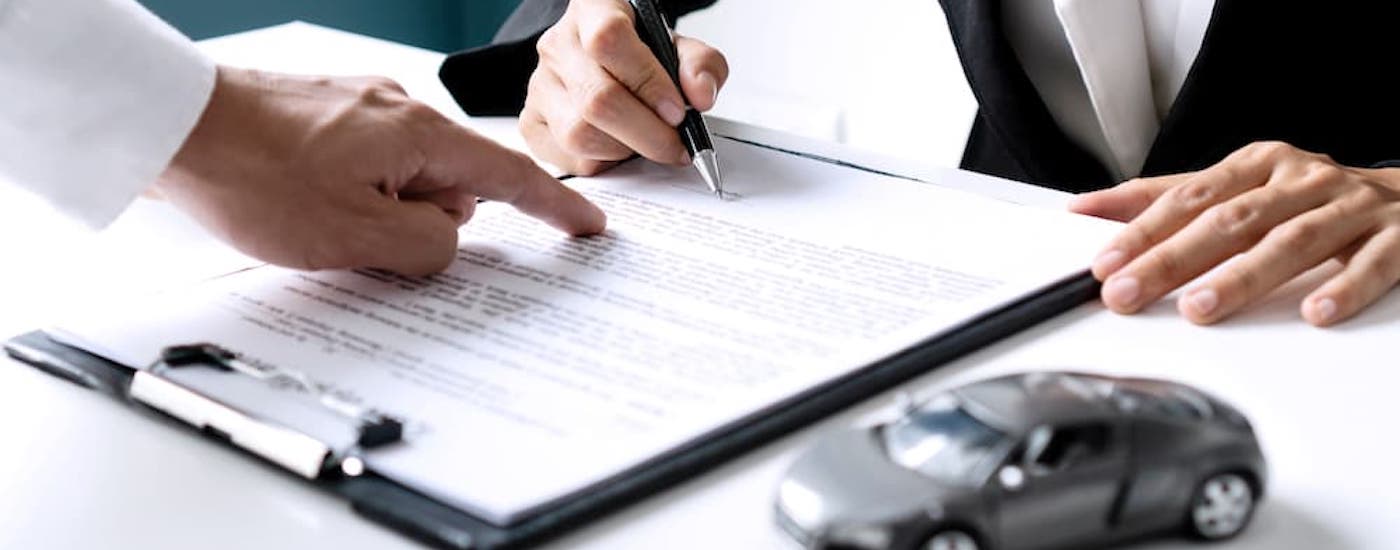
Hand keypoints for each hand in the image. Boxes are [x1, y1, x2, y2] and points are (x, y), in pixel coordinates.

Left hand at [157, 67, 605, 274]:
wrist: (170, 126)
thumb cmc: (253, 176)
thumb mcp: (355, 238)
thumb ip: (428, 247)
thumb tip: (450, 240)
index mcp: (418, 136)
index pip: (510, 176)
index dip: (555, 208)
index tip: (588, 227)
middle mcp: (397, 111)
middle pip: (448, 186)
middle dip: (423, 225)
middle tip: (366, 245)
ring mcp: (360, 108)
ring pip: (402, 180)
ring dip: (379, 213)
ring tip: (317, 223)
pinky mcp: (326, 115)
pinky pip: (366, 166)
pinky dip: (351, 195)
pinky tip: (305, 206)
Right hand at [523, 0, 728, 174]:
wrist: (608, 66)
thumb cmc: (641, 56)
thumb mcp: (678, 49)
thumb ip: (701, 65)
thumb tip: (701, 96)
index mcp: (592, 11)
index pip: (609, 40)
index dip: (648, 82)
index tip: (678, 111)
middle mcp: (558, 46)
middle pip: (596, 99)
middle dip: (648, 134)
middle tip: (675, 146)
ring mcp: (539, 86)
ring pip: (580, 135)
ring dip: (626, 151)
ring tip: (645, 143)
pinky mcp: (531, 123)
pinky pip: (568, 160)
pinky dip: (602, 165)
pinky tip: (618, 150)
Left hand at [1070, 141, 1399, 326]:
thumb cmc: (1316, 199)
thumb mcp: (1245, 187)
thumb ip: (1172, 199)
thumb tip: (1090, 209)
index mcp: (1260, 165)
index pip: (1190, 197)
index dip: (1143, 229)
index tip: (1104, 262)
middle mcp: (1303, 181)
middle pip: (1230, 220)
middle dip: (1172, 258)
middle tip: (1128, 291)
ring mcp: (1353, 208)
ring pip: (1292, 241)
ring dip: (1243, 276)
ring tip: (1200, 307)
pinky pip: (1374, 263)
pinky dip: (1345, 287)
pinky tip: (1316, 312)